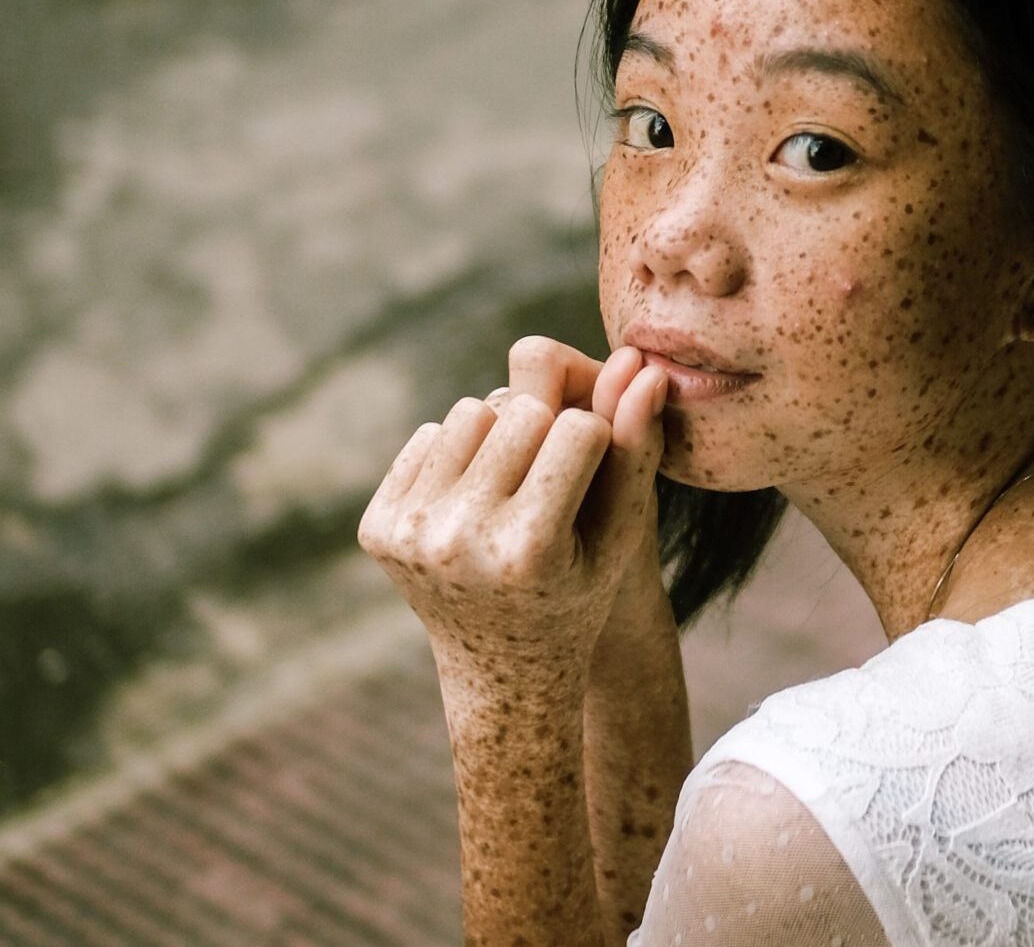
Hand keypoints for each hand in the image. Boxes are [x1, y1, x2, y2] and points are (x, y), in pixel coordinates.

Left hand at [358, 336, 668, 682]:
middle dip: (547, 430)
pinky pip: (428, 434)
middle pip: (522, 410)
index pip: (580, 427)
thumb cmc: (579, 593)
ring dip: (501, 435)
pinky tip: (476, 502)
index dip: (598, 442)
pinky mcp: (377, 527)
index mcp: (529, 548)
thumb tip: (645, 371)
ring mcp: (411, 534)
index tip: (595, 481)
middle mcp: (460, 540)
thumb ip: (637, 452)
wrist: (505, 672)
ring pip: (470, 410)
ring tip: (515, 489)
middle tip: (552, 482)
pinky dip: (459, 454)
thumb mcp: (621, 535)